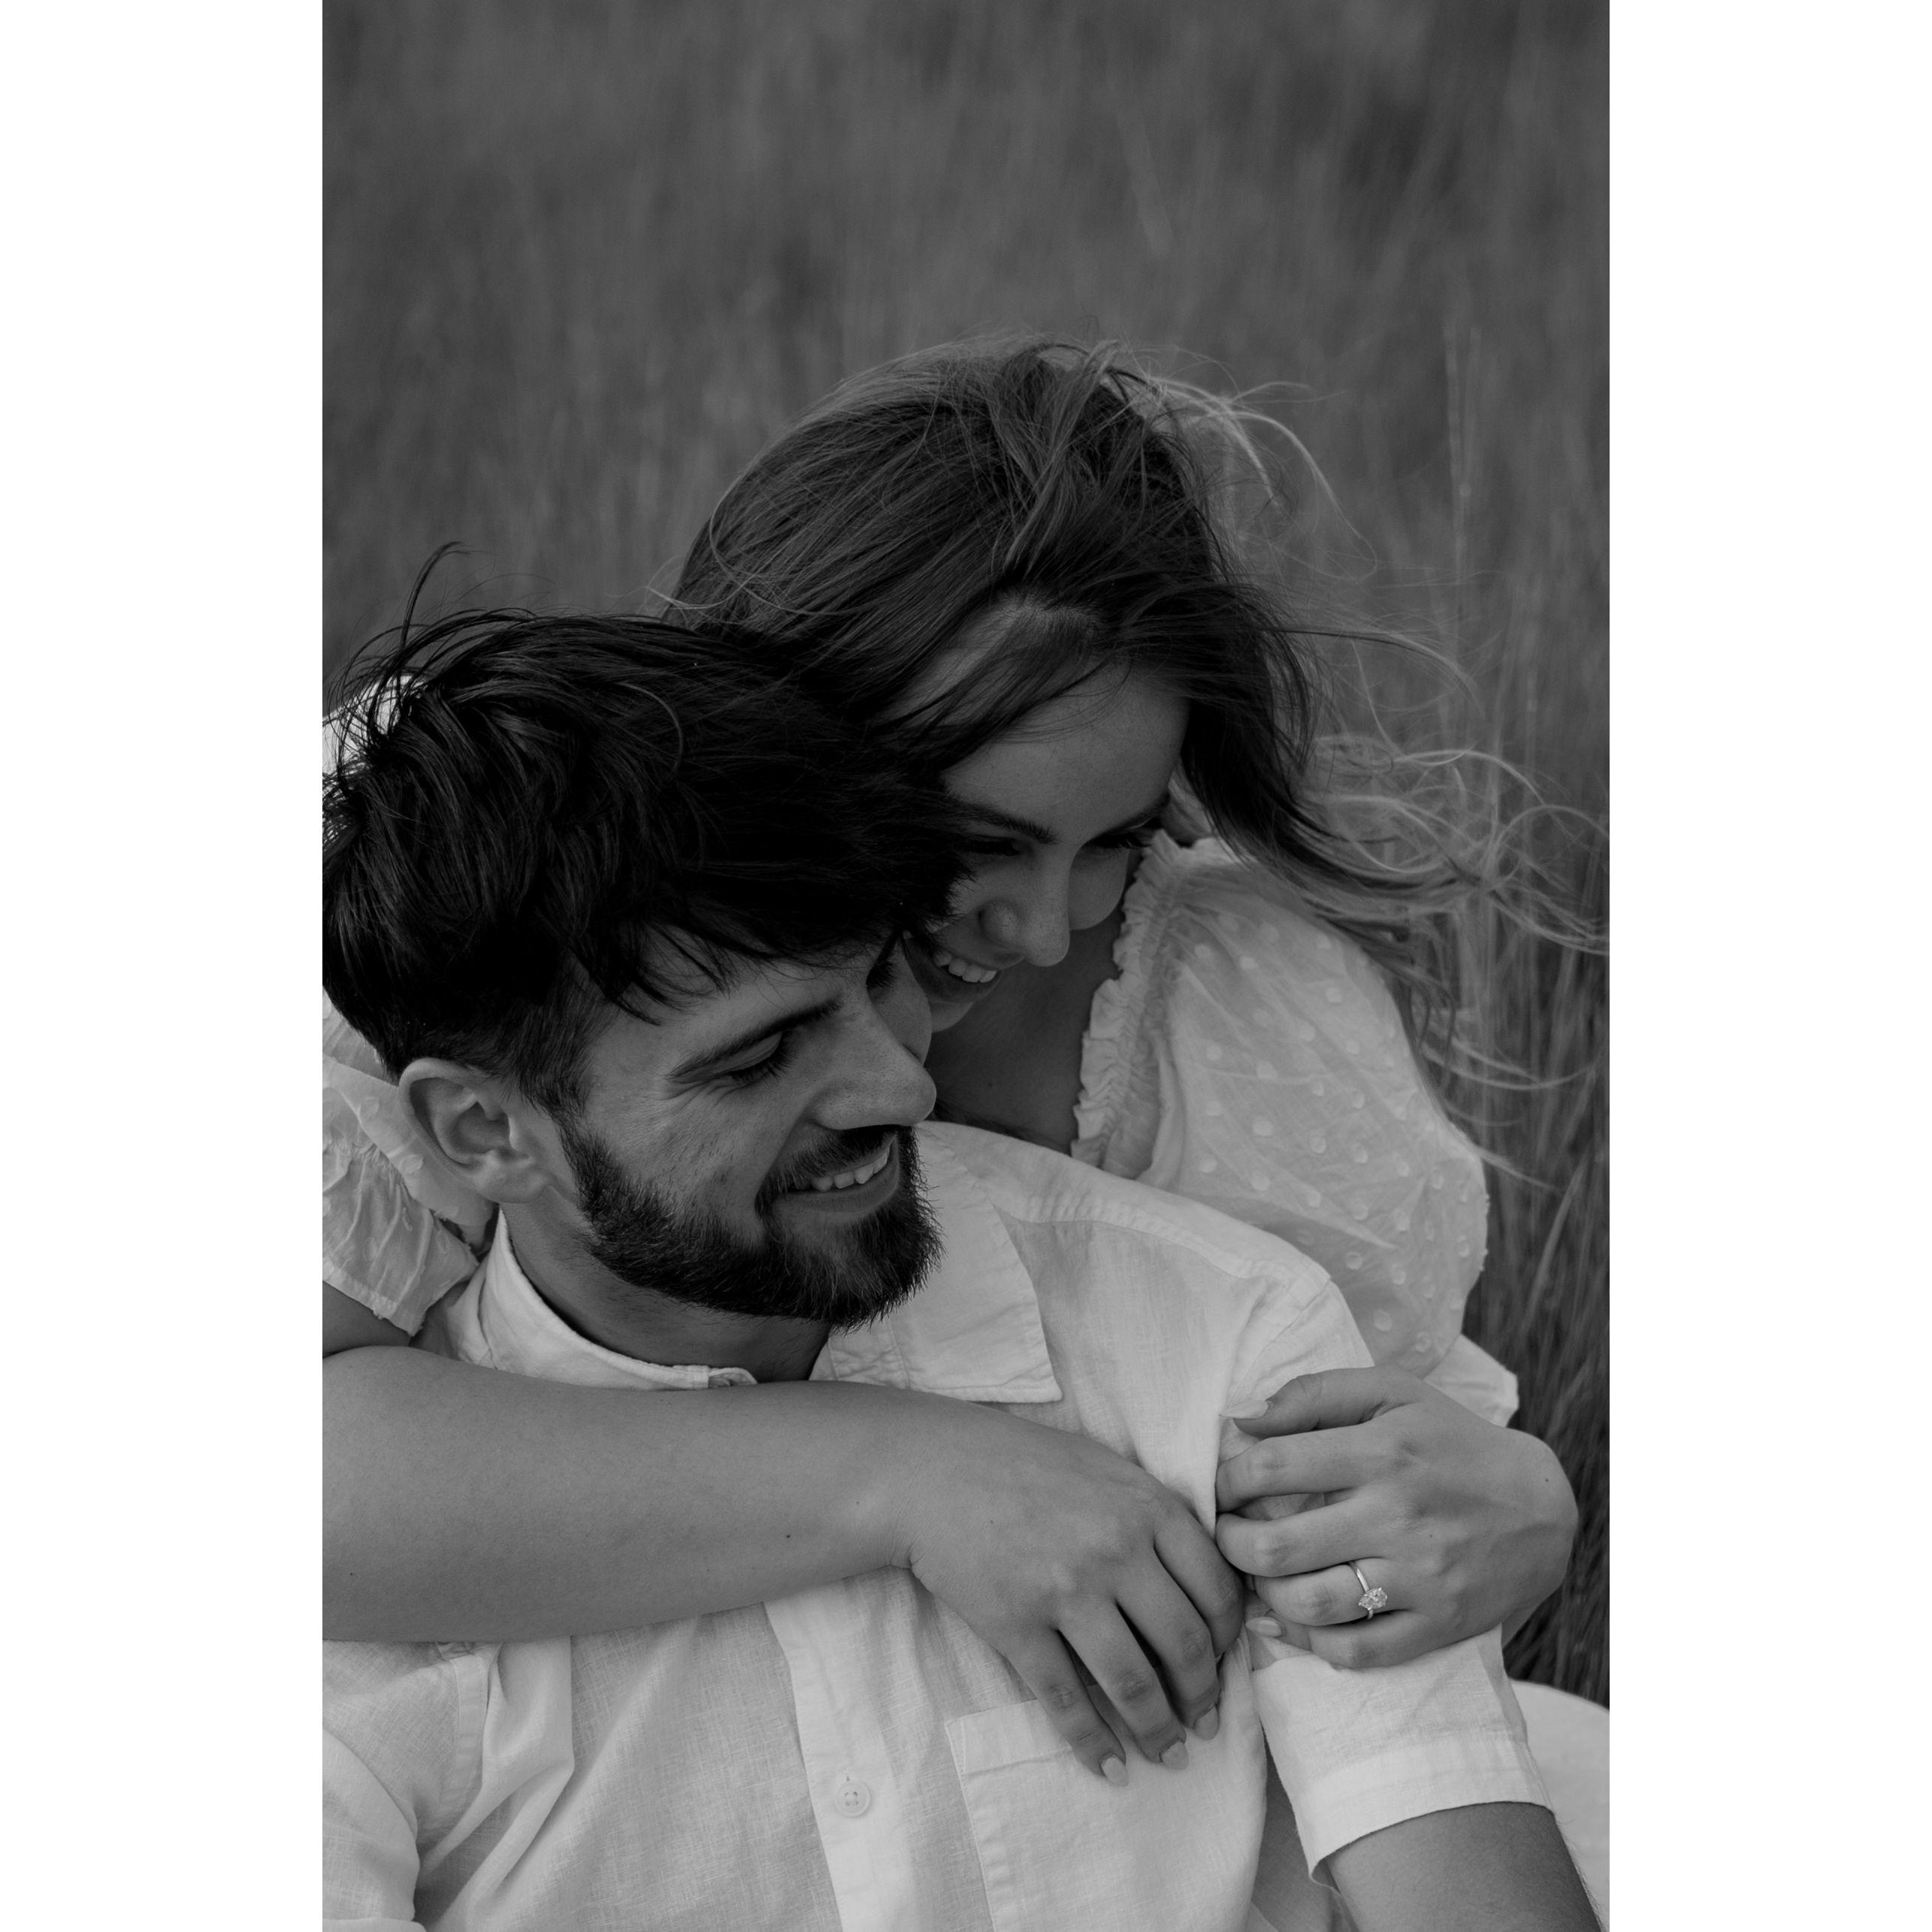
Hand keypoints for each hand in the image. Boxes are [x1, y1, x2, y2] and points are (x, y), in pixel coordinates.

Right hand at [886, 1400, 1244, 1781]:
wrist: (933, 1471)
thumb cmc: (1024, 1463)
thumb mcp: (1107, 1468)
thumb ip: (1157, 1516)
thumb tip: (1203, 1582)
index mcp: (1147, 1508)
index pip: (1217, 1590)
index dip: (1230, 1640)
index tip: (1225, 1665)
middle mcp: (1116, 1550)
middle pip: (1184, 1645)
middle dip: (1202, 1697)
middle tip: (1205, 1724)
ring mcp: (1065, 1590)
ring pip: (1133, 1683)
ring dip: (1159, 1731)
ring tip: (1169, 1753)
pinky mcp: (1017, 1624)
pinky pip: (1066, 1699)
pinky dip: (1093, 1743)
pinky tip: (1109, 1766)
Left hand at [1214, 1367, 1575, 1667]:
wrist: (1541, 1506)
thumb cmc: (1451, 1441)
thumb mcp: (1392, 1392)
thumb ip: (1314, 1394)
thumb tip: (1242, 1419)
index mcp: (1381, 1452)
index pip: (1272, 1468)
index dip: (1228, 1479)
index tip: (1224, 1486)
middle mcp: (1397, 1517)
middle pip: (1276, 1547)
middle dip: (1230, 1544)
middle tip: (1226, 1535)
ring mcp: (1419, 1578)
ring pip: (1308, 1605)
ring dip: (1261, 1595)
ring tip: (1255, 1575)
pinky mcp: (1437, 1625)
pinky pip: (1355, 1653)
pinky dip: (1308, 1643)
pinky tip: (1289, 1619)